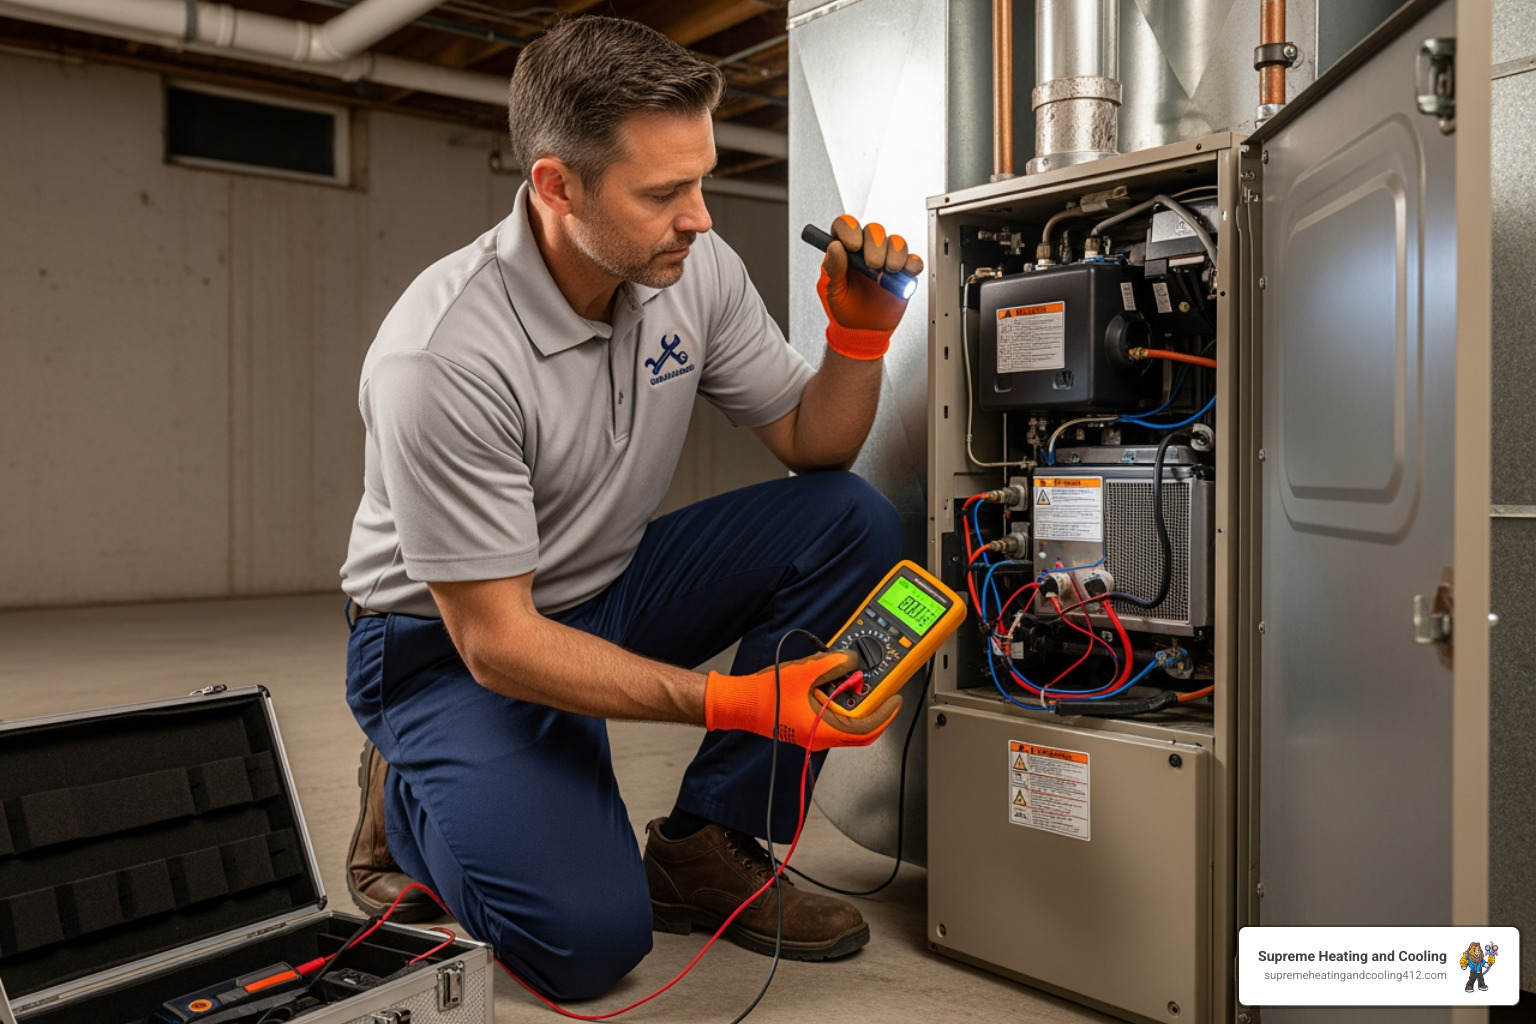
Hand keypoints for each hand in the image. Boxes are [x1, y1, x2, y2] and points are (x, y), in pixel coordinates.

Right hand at [704, 649, 901, 750]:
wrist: (742, 702)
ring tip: (852, 678)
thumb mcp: (805, 672)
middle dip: (872, 707)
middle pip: (860, 728)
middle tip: (877, 687)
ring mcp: (815, 732)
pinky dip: (839, 700)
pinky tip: (833, 682)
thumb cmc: (766, 696)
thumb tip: (851, 659)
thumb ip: (833, 664)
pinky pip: (832, 716)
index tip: (894, 699)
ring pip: (846, 721)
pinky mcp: (808, 724)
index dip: (886, 714)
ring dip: (853, 701)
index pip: (867, 728)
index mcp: (826, 730)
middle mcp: (822, 736)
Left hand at [817, 215, 924, 358]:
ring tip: (887, 272)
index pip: (846, 226)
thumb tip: (835, 247)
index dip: (850, 229)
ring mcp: (885, 261)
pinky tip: (903, 274)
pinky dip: (911, 265)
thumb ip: (832, 268)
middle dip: (875, 246)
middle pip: (875, 230)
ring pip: (896, 242)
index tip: (852, 245)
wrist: (861, 332)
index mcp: (844, 251)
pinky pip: (912, 261)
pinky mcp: (902, 274)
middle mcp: (865, 251)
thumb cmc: (843, 310)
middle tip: (872, 265)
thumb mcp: (832, 291)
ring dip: (894, 255)